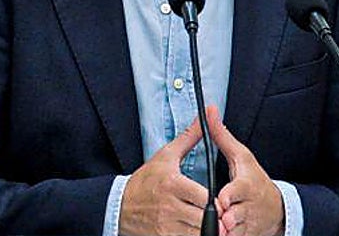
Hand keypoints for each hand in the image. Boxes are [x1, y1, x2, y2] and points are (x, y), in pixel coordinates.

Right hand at [120, 116, 210, 235]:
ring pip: (197, 233)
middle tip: (219, 216)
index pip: (204, 197)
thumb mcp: (166, 156)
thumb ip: (189, 137)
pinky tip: (194, 230)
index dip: (215, 201)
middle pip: (204, 218)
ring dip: (205, 230)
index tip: (219, 200)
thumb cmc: (146, 180)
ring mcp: (165, 226)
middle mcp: (169, 206)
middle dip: (213, 218)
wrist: (119, 205)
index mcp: (172, 184)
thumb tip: (207, 115)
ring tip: (209, 224)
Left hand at [208, 106, 284, 235]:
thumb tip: (210, 112)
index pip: (238, 191)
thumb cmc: (254, 178)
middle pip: (233, 214)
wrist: (276, 208)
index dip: (228, 196)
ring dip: (222, 231)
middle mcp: (248, 206)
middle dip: (224, 218)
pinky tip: (212, 235)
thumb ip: (222, 136)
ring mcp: (247, 223)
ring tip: (212, 230)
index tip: (220, 200)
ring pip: (232, 231)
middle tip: (216, 219)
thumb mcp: (241, 155)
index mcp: (246, 185)